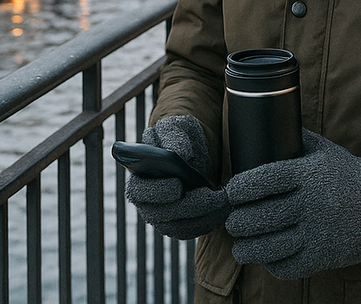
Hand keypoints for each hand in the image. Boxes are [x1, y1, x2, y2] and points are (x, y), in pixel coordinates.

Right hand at [125, 115, 228, 239]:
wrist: (195, 151)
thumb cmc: (180, 137)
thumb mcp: (176, 126)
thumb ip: (173, 135)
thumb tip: (177, 153)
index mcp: (137, 175)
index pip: (137, 191)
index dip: (156, 192)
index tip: (178, 186)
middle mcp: (144, 201)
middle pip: (159, 215)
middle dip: (188, 206)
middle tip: (211, 195)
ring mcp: (160, 216)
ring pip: (177, 228)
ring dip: (202, 217)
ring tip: (223, 201)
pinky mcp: (177, 225)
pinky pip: (190, 232)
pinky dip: (207, 223)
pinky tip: (222, 210)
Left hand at [225, 130, 360, 278]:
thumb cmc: (347, 175)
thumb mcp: (324, 150)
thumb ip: (295, 138)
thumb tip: (264, 124)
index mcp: (310, 174)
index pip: (265, 179)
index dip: (241, 187)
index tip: (230, 192)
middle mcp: (313, 203)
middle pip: (262, 216)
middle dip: (239, 221)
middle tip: (232, 221)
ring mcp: (319, 232)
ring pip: (270, 246)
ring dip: (247, 248)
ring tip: (239, 246)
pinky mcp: (325, 257)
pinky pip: (289, 266)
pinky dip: (272, 265)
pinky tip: (266, 258)